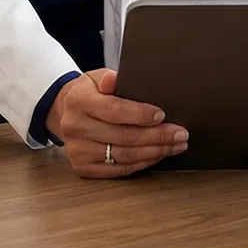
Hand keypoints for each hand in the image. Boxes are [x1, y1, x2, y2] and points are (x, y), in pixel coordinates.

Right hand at [48, 69, 187, 178]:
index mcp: (78, 101)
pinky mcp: (84, 167)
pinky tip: (157, 155)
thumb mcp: (97, 77)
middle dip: (157, 136)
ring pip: (124, 156)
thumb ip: (110, 78)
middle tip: (180, 133)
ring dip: (154, 151)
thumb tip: (115, 80)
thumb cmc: (90, 93)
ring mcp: (78, 150)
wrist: (67, 113)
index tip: (162, 115)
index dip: (140, 114)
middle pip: (123, 136)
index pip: (113, 110)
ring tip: (175, 145)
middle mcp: (75, 127)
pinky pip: (119, 169)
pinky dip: (142, 163)